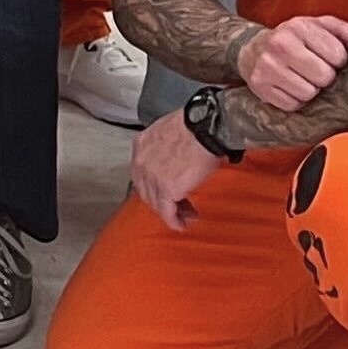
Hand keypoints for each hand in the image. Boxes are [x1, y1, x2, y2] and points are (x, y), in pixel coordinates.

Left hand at [127, 108, 218, 228]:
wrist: (206, 127)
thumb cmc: (196, 124)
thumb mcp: (171, 129)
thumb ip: (166, 145)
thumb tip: (176, 154)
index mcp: (141, 144)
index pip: (141, 172)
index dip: (153, 185)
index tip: (164, 191)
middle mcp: (141, 162)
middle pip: (146, 190)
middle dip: (161, 201)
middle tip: (177, 206)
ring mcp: (152, 177)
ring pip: (157, 203)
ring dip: (171, 212)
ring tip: (185, 216)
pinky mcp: (168, 189)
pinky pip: (168, 212)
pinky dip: (174, 221)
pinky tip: (182, 224)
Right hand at [237, 13, 347, 112]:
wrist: (252, 49)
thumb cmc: (294, 39)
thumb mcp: (319, 26)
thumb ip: (345, 31)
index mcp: (299, 27)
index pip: (337, 55)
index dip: (338, 60)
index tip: (328, 57)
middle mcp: (280, 45)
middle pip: (324, 77)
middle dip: (324, 77)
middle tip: (315, 70)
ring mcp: (267, 67)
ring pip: (308, 94)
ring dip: (310, 89)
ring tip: (302, 78)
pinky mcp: (260, 87)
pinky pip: (292, 105)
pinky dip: (295, 99)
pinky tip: (290, 87)